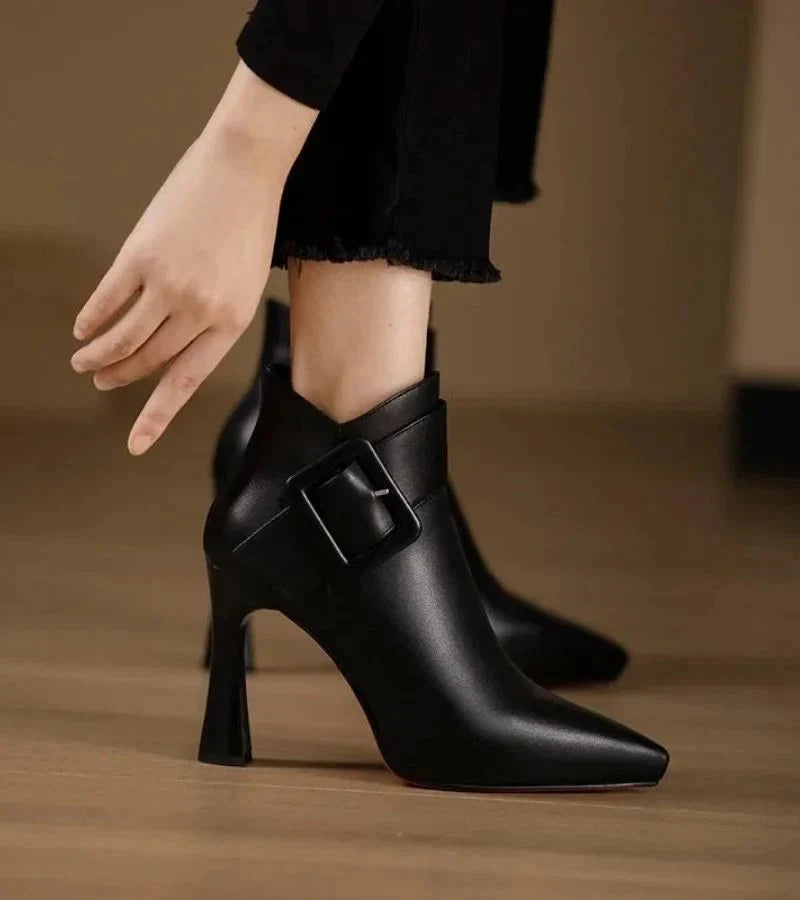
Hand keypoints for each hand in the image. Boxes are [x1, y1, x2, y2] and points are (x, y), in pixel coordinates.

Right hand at [71, 63, 315, 454]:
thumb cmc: (250, 225)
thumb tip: (173, 341)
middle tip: (100, 382)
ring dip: (98, 355)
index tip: (135, 444)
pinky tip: (82, 328)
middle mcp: (199, 311)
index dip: (157, 415)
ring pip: (123, 337)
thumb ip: (213, 317)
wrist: (245, 167)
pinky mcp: (141, 256)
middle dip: (121, 376)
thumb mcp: (246, 283)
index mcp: (231, 322)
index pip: (185, 381)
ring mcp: (168, 284)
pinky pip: (108, 299)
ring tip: (82, 363)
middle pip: (148, 360)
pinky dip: (92, 318)